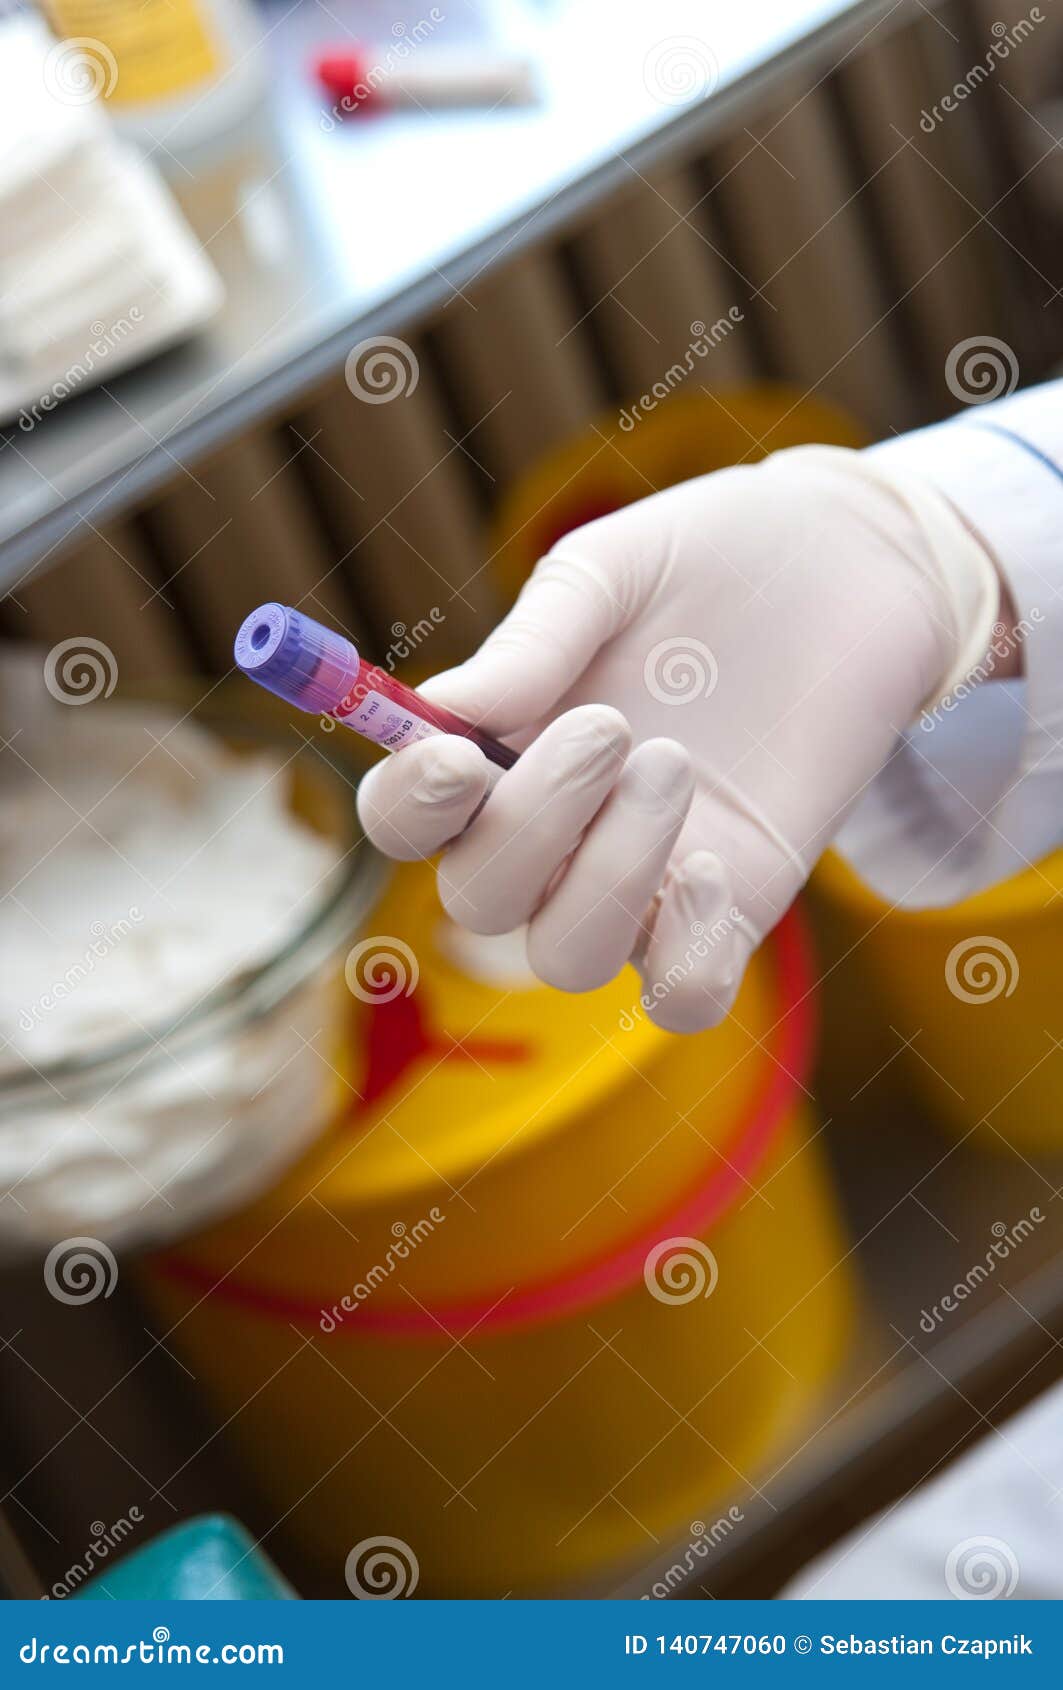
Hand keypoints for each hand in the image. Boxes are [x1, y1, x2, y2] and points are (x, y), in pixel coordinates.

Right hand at [357, 446, 1000, 1030]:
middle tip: (608, 724)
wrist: (855, 564)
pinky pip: (682, 995)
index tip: (454, 759)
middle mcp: (557, 830)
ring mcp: (643, 877)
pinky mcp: (734, 906)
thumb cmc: (713, 558)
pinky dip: (680, 956)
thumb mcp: (611, 571)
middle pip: (481, 901)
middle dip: (531, 823)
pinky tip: (712, 864)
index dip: (408, 808)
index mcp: (500, 747)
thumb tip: (444, 711)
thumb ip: (533, 640)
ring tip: (671, 762)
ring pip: (568, 958)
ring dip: (605, 877)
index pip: (408, 819)